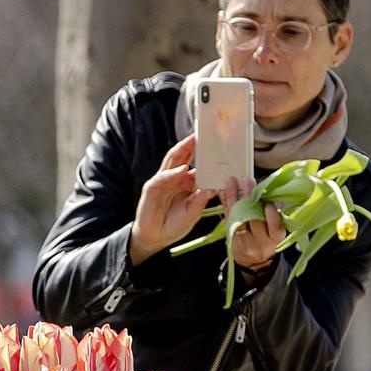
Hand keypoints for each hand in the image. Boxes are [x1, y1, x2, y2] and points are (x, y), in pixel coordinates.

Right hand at [129, 135, 214, 265]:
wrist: (155, 237)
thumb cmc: (174, 225)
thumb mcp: (193, 213)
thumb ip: (201, 200)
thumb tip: (214, 188)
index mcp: (187, 183)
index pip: (197, 165)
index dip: (206, 155)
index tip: (218, 146)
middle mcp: (175, 178)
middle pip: (184, 156)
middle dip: (193, 144)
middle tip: (204, 133)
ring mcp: (163, 181)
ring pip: (172, 160)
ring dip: (182, 149)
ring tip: (192, 140)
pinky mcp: (152, 187)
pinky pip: (162, 177)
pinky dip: (172, 173)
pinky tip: (181, 169)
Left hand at [222, 176, 284, 275]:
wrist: (254, 258)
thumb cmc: (268, 237)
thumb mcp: (276, 229)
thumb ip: (275, 212)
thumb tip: (269, 188)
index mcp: (275, 238)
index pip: (275, 227)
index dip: (272, 216)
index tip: (268, 203)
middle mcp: (260, 241)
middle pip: (254, 220)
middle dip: (250, 199)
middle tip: (248, 182)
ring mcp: (244, 241)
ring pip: (237, 218)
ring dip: (234, 197)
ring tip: (232, 181)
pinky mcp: (231, 237)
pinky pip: (228, 218)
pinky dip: (226, 203)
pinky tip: (224, 191)